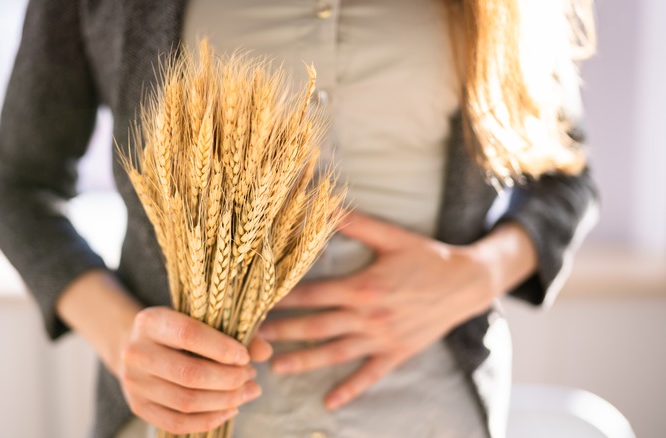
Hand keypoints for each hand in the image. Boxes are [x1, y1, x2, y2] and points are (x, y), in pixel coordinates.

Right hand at [118, 306, 272, 433]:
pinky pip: (177, 423)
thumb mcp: (200, 320)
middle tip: (251, 376)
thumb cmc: (179, 331)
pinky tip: (230, 409)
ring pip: (186, 401)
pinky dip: (209, 420)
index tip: (245, 357)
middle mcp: (135, 352)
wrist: (139, 347)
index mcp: (150, 321)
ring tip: (248, 392)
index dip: (222, 348)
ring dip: (225, 400)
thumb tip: (265, 352)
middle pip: (189, 373)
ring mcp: (133, 383)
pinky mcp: (138, 407)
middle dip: (229, 379)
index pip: (188, 334)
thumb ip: (234, 331)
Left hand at [258, 211, 528, 410]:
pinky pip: (369, 375)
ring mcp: (382, 338)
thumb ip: (355, 223)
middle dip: (282, 332)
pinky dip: (349, 390)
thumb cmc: (427, 257)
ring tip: (274, 367)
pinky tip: (329, 402)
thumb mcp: (391, 236)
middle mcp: (368, 316)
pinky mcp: (396, 353)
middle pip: (315, 326)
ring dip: (303, 361)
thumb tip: (323, 204)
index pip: (312, 294)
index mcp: (362, 286)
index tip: (257, 302)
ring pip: (334, 354)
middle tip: (252, 337)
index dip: (282, 299)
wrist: (468, 283)